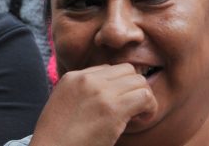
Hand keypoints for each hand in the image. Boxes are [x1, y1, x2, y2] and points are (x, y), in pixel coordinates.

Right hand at [31, 64, 155, 145]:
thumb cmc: (58, 139)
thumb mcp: (64, 106)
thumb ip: (83, 95)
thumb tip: (109, 94)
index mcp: (72, 77)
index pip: (108, 70)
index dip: (118, 87)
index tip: (117, 105)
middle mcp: (87, 80)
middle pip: (127, 71)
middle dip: (133, 88)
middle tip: (132, 109)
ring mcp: (100, 92)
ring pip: (139, 81)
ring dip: (143, 98)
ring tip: (138, 115)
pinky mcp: (112, 109)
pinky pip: (145, 96)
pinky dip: (150, 108)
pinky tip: (142, 119)